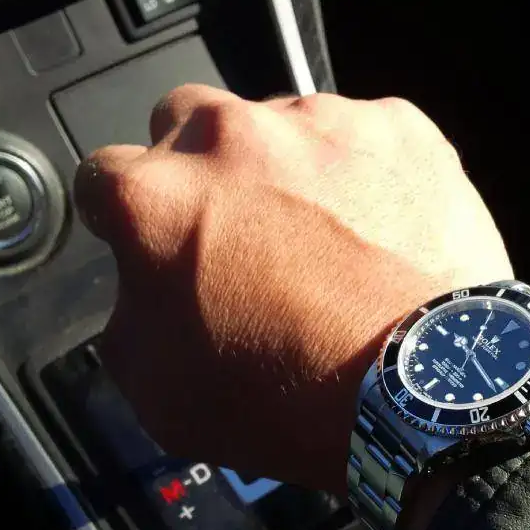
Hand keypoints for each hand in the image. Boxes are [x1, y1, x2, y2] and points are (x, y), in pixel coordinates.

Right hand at [74, 86, 511, 493]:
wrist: (421, 396)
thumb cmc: (293, 404)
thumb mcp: (158, 392)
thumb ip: (129, 312)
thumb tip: (144, 284)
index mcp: (155, 199)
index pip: (107, 180)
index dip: (133, 218)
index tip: (163, 242)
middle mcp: (231, 138)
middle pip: (192, 129)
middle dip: (206, 177)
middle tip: (250, 241)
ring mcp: (322, 124)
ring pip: (283, 129)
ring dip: (293, 177)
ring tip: (335, 251)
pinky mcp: (399, 129)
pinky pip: (364, 140)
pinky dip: (365, 177)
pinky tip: (381, 237)